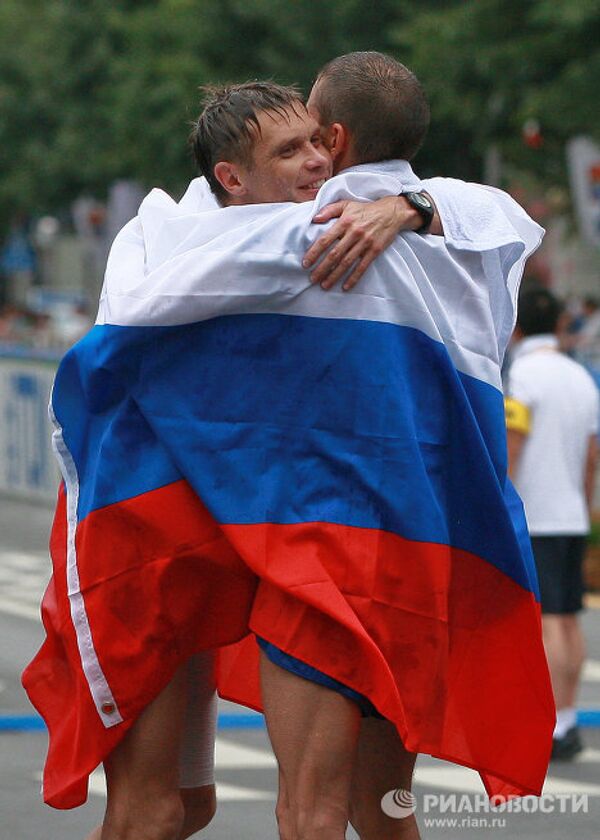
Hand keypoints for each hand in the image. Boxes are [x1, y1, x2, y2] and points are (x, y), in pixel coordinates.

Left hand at [303, 196, 425, 290]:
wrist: (392, 212)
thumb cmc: (365, 209)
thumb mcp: (346, 204)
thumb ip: (329, 210)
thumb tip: (314, 219)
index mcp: (345, 222)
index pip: (325, 240)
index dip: (314, 252)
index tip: (305, 263)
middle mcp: (354, 233)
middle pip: (334, 254)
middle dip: (322, 268)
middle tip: (312, 279)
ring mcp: (365, 243)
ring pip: (346, 263)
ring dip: (334, 275)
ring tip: (324, 285)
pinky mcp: (375, 251)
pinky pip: (362, 267)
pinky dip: (353, 278)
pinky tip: (345, 287)